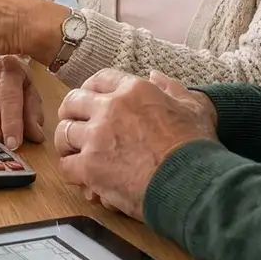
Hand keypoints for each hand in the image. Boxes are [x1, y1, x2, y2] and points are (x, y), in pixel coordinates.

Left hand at [54, 69, 217, 218]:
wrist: (191, 183)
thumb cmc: (197, 148)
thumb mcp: (195, 107)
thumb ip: (173, 89)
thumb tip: (156, 76)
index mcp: (133, 90)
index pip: (100, 80)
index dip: (91, 89)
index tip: (90, 100)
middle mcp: (110, 108)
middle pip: (73, 102)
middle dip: (71, 113)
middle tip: (75, 125)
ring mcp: (96, 137)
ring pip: (64, 133)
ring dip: (68, 144)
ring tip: (76, 153)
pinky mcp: (89, 167)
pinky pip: (66, 166)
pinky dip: (72, 172)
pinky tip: (82, 178)